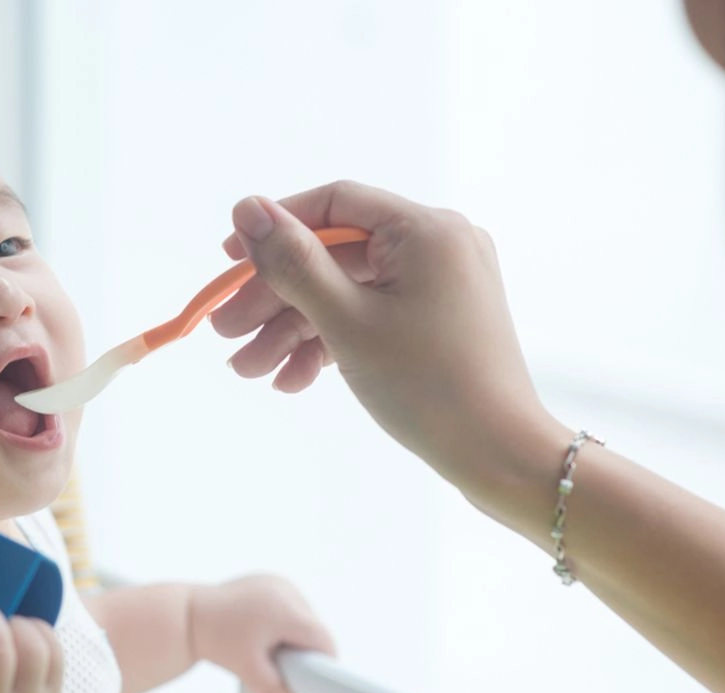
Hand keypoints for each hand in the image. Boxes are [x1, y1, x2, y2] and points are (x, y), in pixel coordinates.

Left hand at [191, 575, 334, 692]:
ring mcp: (278, 582)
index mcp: (285, 609)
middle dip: (305, 650)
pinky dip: (286, 622)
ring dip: (296, 636)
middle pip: (314, 627)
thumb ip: (272, 690)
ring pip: (304, 616)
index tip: (314, 679)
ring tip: (270, 649)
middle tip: (284, 667)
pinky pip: (292, 605)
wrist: (188, 615)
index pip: (322, 638)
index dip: (324, 662)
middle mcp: (286, 590)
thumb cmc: (216, 639)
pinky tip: (266, 633)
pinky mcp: (271, 580)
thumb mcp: (246, 668)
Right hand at [211, 182, 558, 505]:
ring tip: (250, 370)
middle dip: (275, 299)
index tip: (228, 259)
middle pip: (334, 256)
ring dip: (293, 331)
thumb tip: (247, 208)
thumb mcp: (346, 321)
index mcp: (424, 230)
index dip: (275, 228)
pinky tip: (291, 380)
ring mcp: (439, 285)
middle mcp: (437, 246)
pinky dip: (330, 344)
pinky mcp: (435, 321)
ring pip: (346, 293)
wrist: (498, 455)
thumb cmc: (428, 386)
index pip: (334, 205)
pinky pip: (371, 317)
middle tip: (226, 335)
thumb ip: (293, 262)